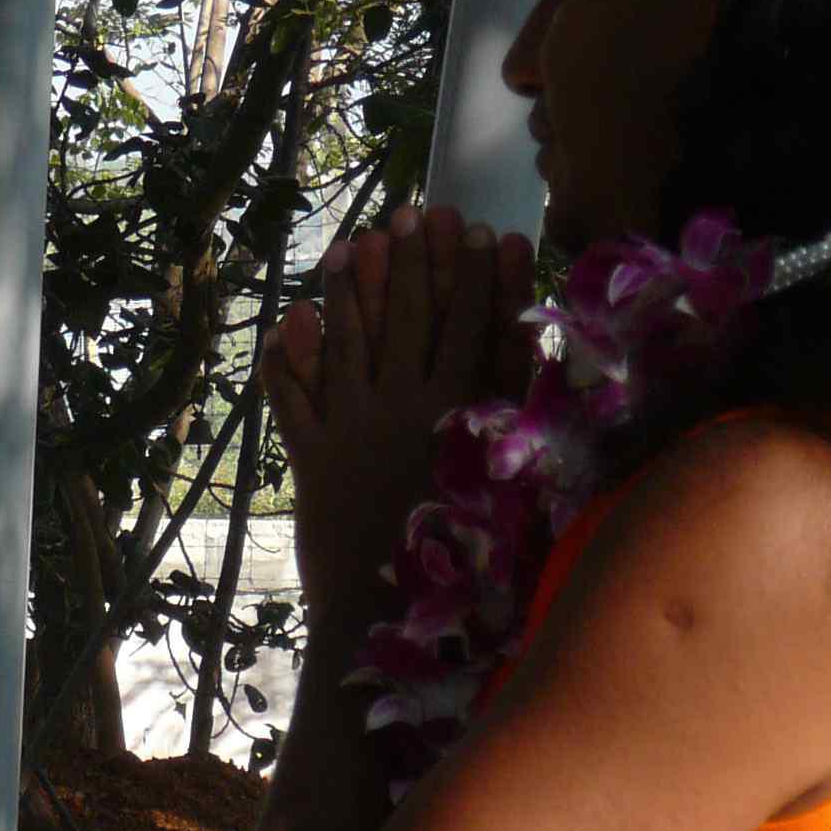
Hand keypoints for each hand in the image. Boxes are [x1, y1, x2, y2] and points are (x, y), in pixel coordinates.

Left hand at [265, 204, 536, 617]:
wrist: (390, 618)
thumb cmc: (469, 565)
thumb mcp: (515, 491)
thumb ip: (524, 422)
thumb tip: (542, 360)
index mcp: (457, 412)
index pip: (471, 326)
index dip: (475, 276)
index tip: (478, 230)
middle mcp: (402, 408)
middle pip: (406, 319)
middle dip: (410, 262)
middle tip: (413, 211)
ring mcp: (351, 430)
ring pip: (348, 343)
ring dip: (350, 291)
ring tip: (353, 243)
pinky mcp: (312, 460)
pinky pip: (294, 400)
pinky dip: (288, 361)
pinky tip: (288, 322)